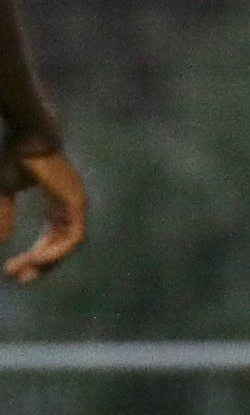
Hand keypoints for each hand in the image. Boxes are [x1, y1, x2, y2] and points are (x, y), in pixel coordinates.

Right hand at [1, 141, 86, 283]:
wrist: (27, 136)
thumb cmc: (15, 157)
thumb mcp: (4, 191)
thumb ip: (3, 215)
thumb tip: (0, 242)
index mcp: (57, 204)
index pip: (51, 239)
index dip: (34, 256)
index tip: (14, 271)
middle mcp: (70, 207)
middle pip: (60, 246)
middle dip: (40, 264)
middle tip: (20, 279)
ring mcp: (77, 205)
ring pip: (67, 245)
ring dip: (46, 261)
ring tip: (25, 271)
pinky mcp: (78, 204)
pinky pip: (73, 237)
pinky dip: (57, 251)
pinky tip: (38, 259)